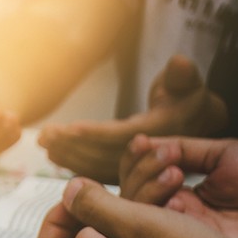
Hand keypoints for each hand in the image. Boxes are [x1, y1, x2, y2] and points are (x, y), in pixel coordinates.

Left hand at [39, 55, 227, 182]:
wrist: (194, 123)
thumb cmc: (187, 97)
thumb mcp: (188, 83)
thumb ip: (182, 75)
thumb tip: (179, 63)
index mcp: (160, 136)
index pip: (121, 137)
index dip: (94, 133)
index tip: (69, 127)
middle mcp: (146, 158)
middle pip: (102, 155)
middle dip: (72, 145)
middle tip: (45, 135)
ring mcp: (135, 170)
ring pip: (95, 166)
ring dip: (67, 155)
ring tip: (43, 141)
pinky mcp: (125, 174)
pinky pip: (95, 172)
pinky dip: (73, 164)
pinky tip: (53, 154)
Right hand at [116, 135, 237, 237]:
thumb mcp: (225, 154)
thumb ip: (186, 149)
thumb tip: (149, 142)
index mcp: (187, 193)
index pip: (142, 177)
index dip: (136, 158)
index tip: (141, 141)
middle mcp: (179, 215)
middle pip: (131, 195)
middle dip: (139, 168)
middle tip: (163, 157)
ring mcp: (182, 234)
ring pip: (136, 214)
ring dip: (145, 184)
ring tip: (172, 171)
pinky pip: (155, 236)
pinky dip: (157, 209)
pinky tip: (175, 192)